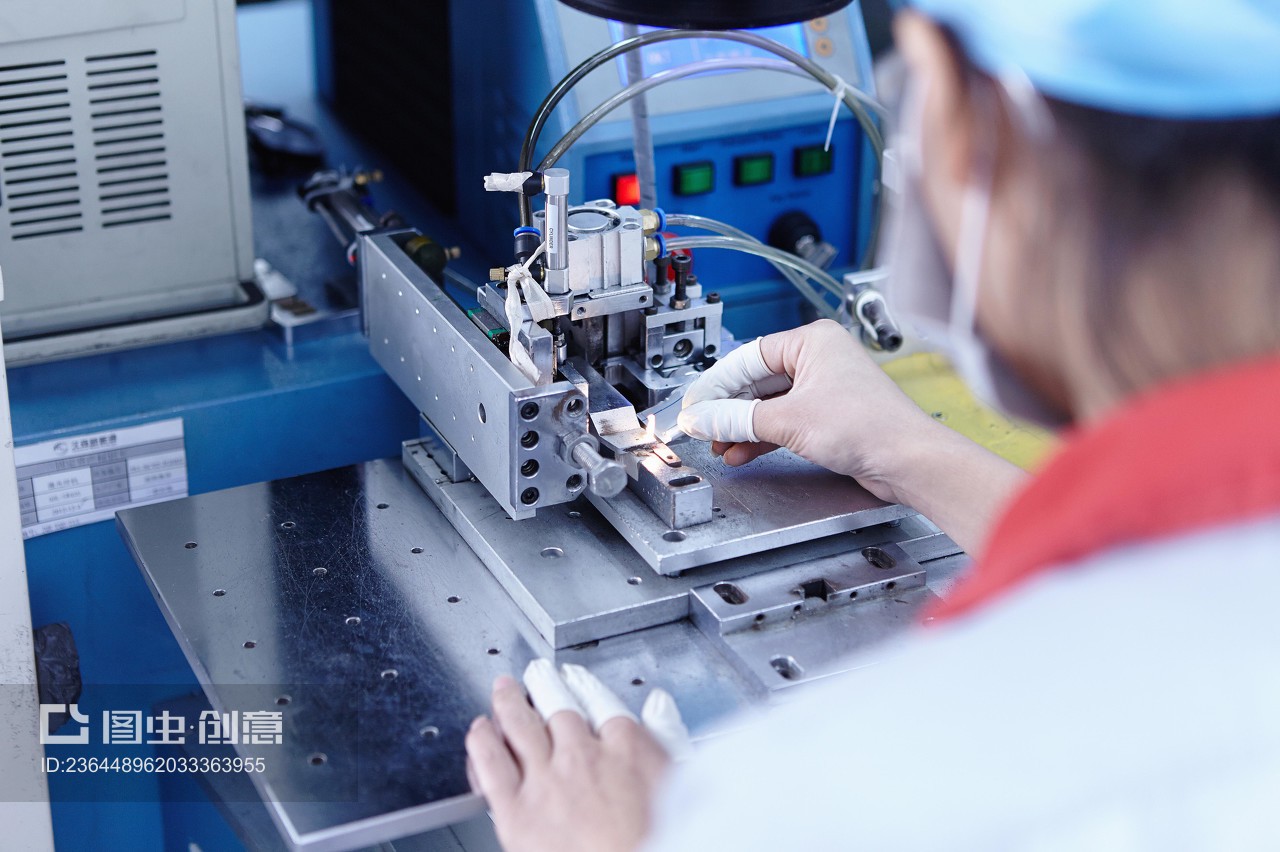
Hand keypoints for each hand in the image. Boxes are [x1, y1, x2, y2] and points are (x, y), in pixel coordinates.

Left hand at [465, 660, 690, 851]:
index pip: (600, 702)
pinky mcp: (516, 812)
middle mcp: (581, 757)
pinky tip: (480, 731)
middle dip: (545, 685)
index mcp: (625, 749)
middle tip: (536, 674)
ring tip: (503, 690)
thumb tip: (659, 704)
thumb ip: (668, 736)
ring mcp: (546, 782)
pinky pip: (492, 765)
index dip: (583, 685)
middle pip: (558, 708)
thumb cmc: (658, 839)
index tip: (575, 678)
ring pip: (520, 726)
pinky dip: (483, 742)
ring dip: (509, 702)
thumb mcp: (680, 783)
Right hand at [678, 319, 937, 504]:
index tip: (694, 406)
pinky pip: (783, 420)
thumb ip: (736, 420)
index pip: (747, 358)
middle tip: (701, 427)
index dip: (715, 385)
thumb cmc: (870, 426)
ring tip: (718, 444)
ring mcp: (824, 388)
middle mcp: (818, 359)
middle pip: (756, 382)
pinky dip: (762, 436)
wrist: (908, 460)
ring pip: (768, 404)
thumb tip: (702, 418)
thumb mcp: (788, 420)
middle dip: (727, 409)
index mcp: (812, 341)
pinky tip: (741, 451)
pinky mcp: (828, 416)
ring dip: (742, 426)